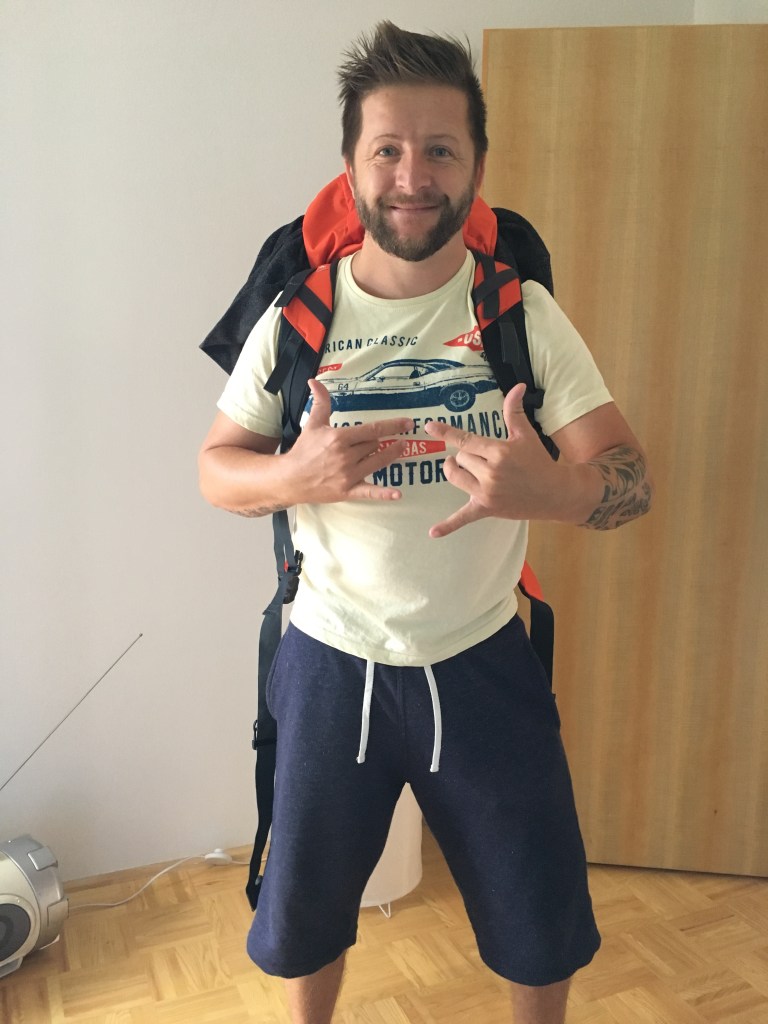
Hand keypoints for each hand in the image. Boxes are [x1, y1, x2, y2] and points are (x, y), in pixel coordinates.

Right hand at [284, 379, 413, 502]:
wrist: (290, 478)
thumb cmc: (303, 450)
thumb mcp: (313, 424)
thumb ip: (320, 402)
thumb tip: (315, 381)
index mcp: (340, 438)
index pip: (373, 430)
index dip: (393, 425)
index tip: (408, 423)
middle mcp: (346, 456)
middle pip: (375, 446)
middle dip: (379, 442)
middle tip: (382, 441)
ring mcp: (348, 475)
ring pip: (378, 462)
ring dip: (390, 456)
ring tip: (401, 449)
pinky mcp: (347, 491)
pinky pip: (369, 492)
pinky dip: (383, 494)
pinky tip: (397, 494)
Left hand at [424, 383, 565, 536]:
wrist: (555, 492)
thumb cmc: (539, 461)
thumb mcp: (526, 435)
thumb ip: (514, 411)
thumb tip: (518, 386)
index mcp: (498, 452)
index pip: (465, 440)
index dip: (446, 432)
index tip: (429, 426)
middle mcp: (490, 473)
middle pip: (460, 458)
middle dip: (467, 455)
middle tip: (483, 457)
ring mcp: (487, 493)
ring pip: (455, 476)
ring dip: (456, 471)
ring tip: (463, 468)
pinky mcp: (487, 509)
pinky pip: (463, 518)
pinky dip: (448, 526)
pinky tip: (433, 532)